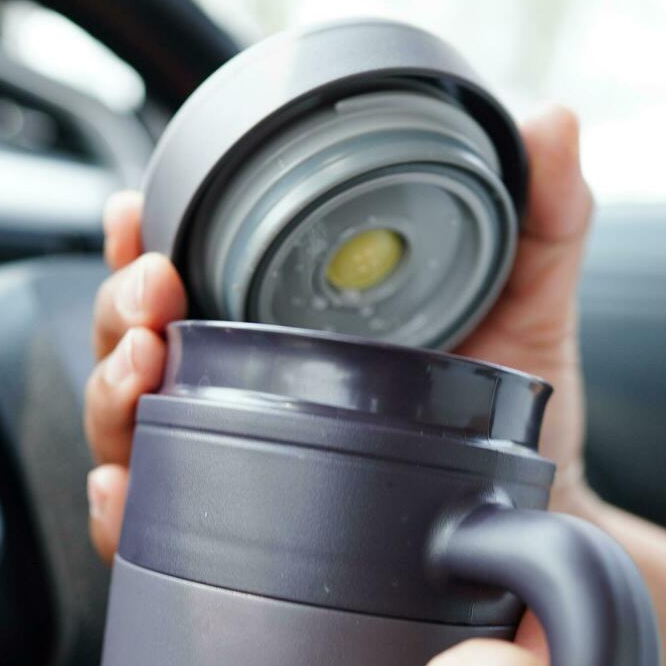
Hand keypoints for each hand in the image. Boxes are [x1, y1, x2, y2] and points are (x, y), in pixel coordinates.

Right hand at [82, 105, 600, 562]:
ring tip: (142, 369)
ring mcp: (232, 463)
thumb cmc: (508, 417)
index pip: (184, 271)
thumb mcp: (525, 302)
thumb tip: (551, 123)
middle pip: (136, 342)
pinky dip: (122, 510)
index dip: (140, 240)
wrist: (533, 522)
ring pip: (129, 427)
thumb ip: (544, 212)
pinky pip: (154, 529)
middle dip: (122, 309)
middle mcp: (242, 390)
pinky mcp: (239, 541)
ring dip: (113, 392)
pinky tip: (126, 490)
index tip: (135, 215)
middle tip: (154, 294)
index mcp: (280, 325)